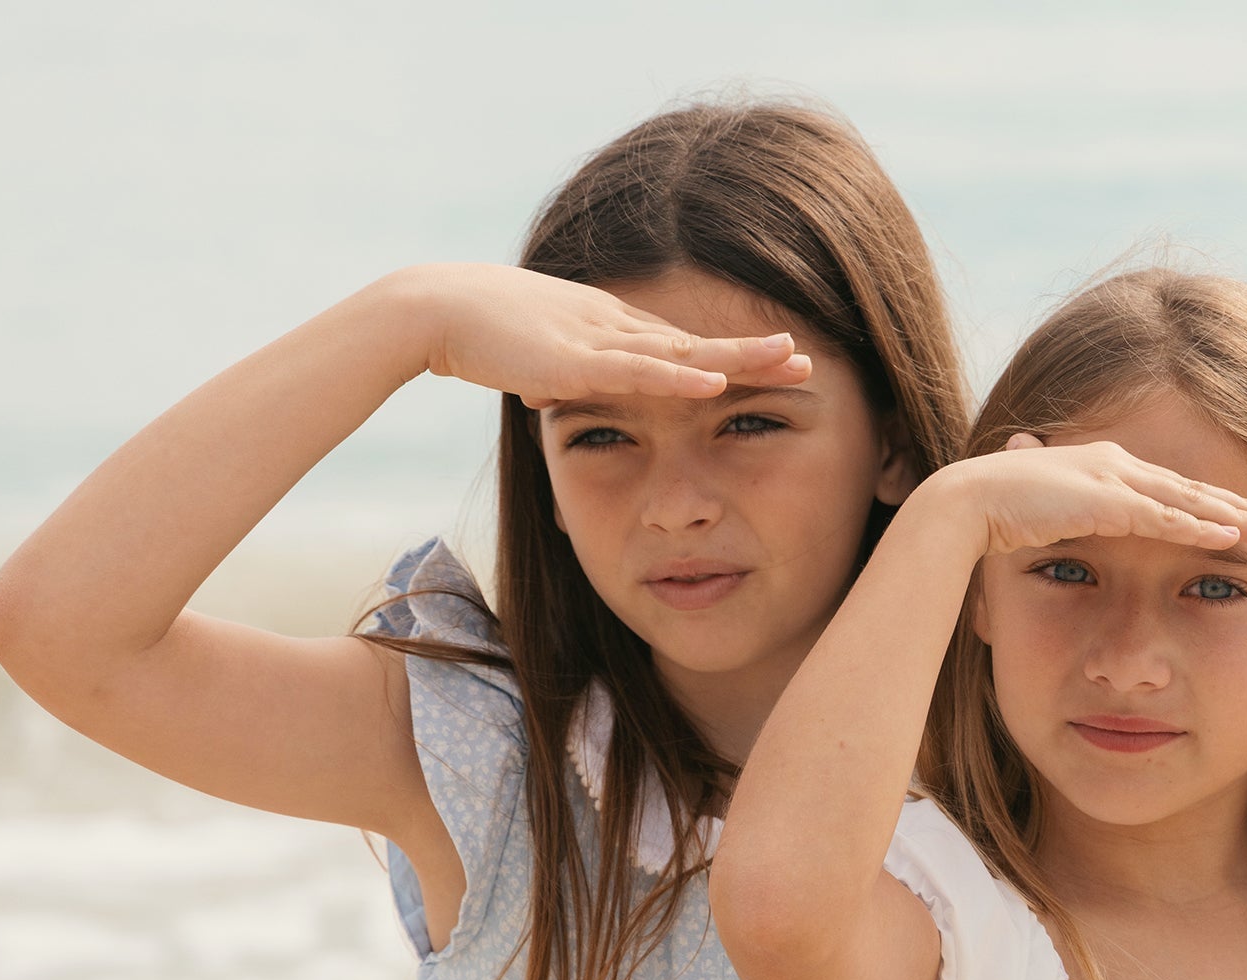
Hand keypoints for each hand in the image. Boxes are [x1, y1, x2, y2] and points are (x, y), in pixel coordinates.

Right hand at [404, 263, 812, 405]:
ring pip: (684, 351)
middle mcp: (616, 328)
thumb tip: (559, 402)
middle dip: (754, 352)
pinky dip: (680, 375)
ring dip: (737, 357)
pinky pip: (640, 370)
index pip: (684, 345)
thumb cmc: (483, 337)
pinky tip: (717, 378)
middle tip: (809, 359)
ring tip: (787, 361)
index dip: (733, 354)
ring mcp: (600, 340)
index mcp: (610, 331)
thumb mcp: (535, 366)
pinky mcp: (578, 360)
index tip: (779, 363)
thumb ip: (557, 382)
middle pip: (699, 342)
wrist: (437, 311)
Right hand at [938, 432, 1246, 560]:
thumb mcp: (1044, 522)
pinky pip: (1165, 518)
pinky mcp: (1107, 500)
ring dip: (1236, 515)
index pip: (1171, 491)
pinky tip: (1232, 536)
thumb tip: (1070, 540)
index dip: (1212, 504)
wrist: (965, 503)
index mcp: (1105, 471)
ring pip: (1190, 500)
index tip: (1246, 517)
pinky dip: (1200, 526)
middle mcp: (1117, 466)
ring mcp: (1114, 479)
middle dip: (1242, 504)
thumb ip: (1069, 528)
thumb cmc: (992, 517)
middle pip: (1193, 489)